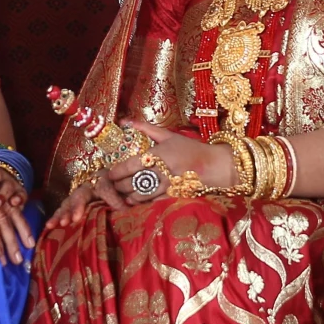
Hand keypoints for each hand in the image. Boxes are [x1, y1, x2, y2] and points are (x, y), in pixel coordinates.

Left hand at [99, 121, 232, 202]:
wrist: (213, 166)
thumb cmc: (190, 149)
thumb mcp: (168, 135)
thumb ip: (145, 128)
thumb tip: (124, 121)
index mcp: (158, 154)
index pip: (130, 166)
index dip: (116, 173)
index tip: (109, 174)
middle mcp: (161, 171)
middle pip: (131, 182)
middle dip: (118, 186)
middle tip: (112, 185)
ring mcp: (167, 186)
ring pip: (140, 195)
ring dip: (127, 196)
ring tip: (121, 194)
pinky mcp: (172, 196)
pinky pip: (151, 202)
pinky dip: (141, 202)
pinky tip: (135, 200)